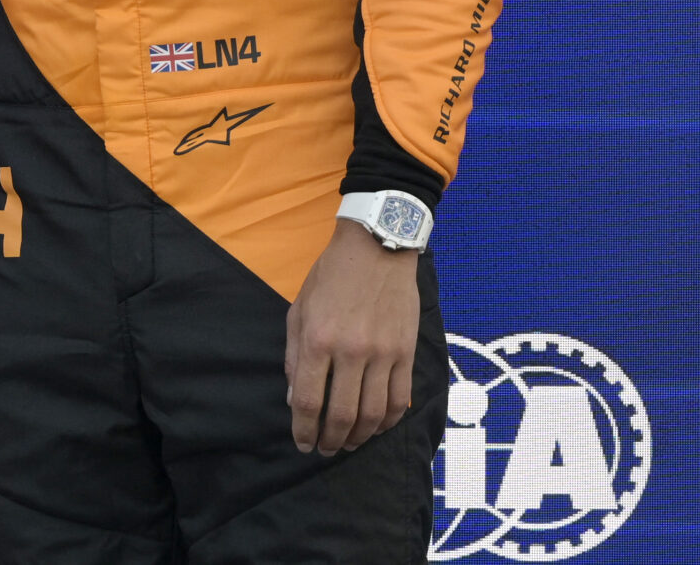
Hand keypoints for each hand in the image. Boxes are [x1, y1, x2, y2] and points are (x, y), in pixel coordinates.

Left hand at [284, 218, 419, 454]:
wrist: (378, 248)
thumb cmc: (331, 277)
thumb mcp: (299, 310)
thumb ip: (294, 356)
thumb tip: (295, 399)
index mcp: (317, 340)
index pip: (308, 401)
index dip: (303, 430)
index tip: (302, 443)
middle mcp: (350, 351)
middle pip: (341, 414)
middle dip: (330, 440)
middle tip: (324, 450)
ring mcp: (382, 354)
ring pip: (372, 414)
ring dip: (358, 437)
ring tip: (348, 444)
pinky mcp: (406, 353)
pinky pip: (400, 400)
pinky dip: (388, 421)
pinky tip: (376, 427)